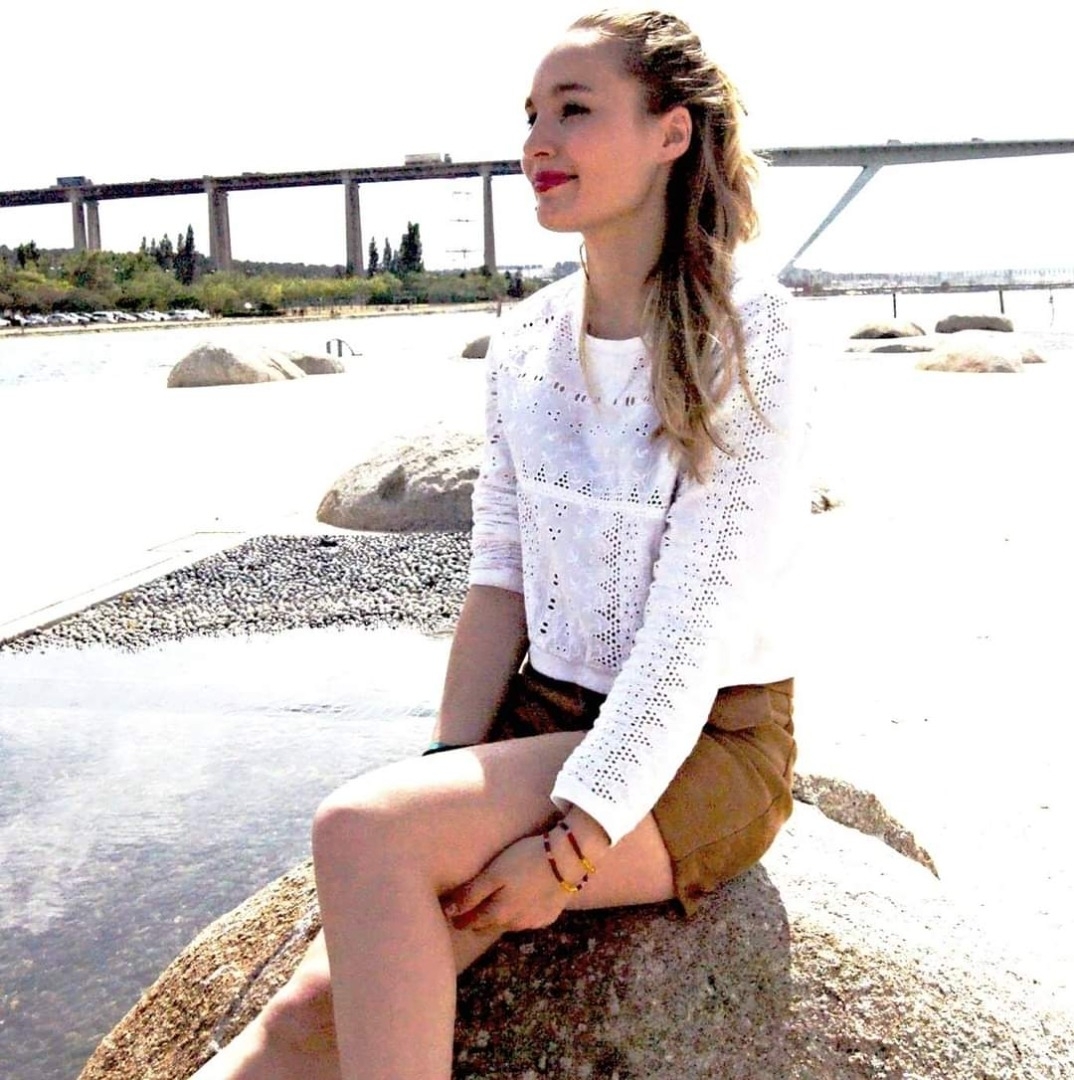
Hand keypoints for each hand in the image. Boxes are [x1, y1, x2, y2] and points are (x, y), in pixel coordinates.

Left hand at [441, 832, 574, 932]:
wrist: (568, 859)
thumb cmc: (525, 860)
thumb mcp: (494, 873)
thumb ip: (470, 894)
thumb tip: (448, 912)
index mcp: (498, 913)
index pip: (471, 923)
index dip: (458, 919)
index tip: (450, 914)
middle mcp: (515, 924)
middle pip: (488, 927)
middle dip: (476, 921)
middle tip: (467, 911)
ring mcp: (534, 921)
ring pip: (508, 925)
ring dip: (499, 918)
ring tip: (493, 904)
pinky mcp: (549, 915)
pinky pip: (528, 920)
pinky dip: (520, 914)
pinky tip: (520, 902)